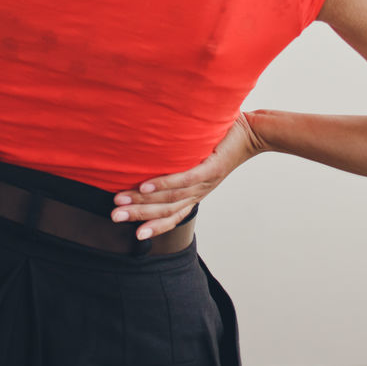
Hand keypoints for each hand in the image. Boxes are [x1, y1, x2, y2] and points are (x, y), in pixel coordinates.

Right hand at [109, 111, 266, 240]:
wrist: (253, 131)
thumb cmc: (222, 141)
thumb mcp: (197, 156)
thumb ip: (179, 160)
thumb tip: (150, 150)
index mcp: (196, 193)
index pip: (172, 216)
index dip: (153, 226)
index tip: (131, 233)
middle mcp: (199, 192)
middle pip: (165, 212)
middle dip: (137, 216)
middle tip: (113, 217)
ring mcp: (206, 181)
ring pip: (171, 199)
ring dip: (143, 203)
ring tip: (119, 202)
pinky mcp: (211, 168)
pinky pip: (185, 180)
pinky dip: (164, 185)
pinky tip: (145, 187)